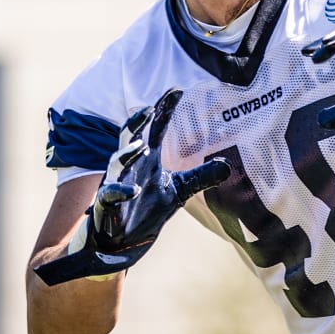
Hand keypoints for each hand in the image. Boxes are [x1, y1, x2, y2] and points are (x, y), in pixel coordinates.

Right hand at [34, 89, 230, 284]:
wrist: (119, 243)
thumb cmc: (144, 212)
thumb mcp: (178, 192)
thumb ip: (200, 177)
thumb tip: (227, 166)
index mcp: (146, 161)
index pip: (155, 130)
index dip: (164, 110)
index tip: (176, 90)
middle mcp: (129, 168)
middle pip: (131, 138)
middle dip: (138, 122)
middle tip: (150, 107)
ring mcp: (116, 184)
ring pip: (117, 162)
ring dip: (127, 154)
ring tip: (141, 146)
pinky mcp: (106, 206)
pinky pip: (110, 194)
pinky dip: (121, 191)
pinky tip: (135, 190)